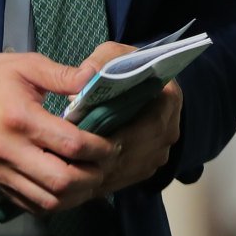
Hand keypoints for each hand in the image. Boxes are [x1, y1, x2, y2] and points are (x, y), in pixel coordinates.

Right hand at [0, 52, 112, 215]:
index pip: (71, 144)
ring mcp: (0, 173)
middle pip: (61, 181)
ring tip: (92, 178)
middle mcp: (10, 151)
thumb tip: (94, 77)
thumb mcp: (27, 65)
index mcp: (21, 119)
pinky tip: (69, 188)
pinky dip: (55, 202)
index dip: (99, 147)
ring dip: (77, 195)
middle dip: (93, 176)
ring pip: (48, 201)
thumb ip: (62, 75)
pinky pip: (30, 205)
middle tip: (107, 164)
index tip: (112, 143)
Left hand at [80, 41, 183, 197]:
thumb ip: (101, 61)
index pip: (141, 124)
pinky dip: (100, 181)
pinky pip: (124, 181)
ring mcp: (161, 153)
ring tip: (68, 166)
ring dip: (98, 173)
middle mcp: (169, 131)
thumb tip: (84, 77)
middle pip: (132, 153)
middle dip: (99, 157)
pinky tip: (77, 175)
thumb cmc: (127, 68)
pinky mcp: (148, 167)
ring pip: (126, 171)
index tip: (79, 134)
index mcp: (168, 99)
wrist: (144, 85)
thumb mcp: (115, 54)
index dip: (110, 133)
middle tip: (66, 156)